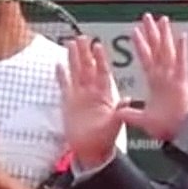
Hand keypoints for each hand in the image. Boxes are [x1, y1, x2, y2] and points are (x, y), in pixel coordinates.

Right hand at [56, 36, 127, 168]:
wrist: (91, 150)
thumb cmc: (105, 138)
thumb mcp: (114, 125)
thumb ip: (120, 111)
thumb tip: (128, 100)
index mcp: (105, 95)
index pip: (102, 73)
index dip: (99, 59)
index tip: (97, 46)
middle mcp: (92, 92)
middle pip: (87, 68)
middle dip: (84, 53)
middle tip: (81, 37)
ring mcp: (79, 96)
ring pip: (75, 73)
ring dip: (73, 59)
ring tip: (70, 43)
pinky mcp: (68, 103)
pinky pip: (64, 86)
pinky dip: (61, 76)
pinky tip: (58, 64)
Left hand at [116, 14, 187, 140]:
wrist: (181, 133)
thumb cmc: (166, 126)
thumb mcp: (143, 119)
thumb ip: (131, 114)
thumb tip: (119, 112)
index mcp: (155, 82)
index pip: (146, 58)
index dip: (141, 44)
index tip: (136, 30)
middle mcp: (164, 76)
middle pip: (157, 49)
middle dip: (152, 32)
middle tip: (148, 16)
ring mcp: (173, 77)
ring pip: (167, 52)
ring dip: (165, 35)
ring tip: (163, 19)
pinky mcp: (181, 82)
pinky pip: (181, 63)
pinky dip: (182, 50)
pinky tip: (181, 36)